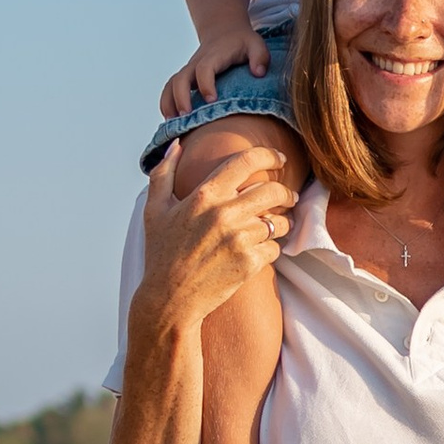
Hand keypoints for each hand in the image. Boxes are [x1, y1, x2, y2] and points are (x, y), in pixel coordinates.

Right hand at [132, 141, 297, 338]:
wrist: (169, 299)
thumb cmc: (161, 253)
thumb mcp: (154, 209)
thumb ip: (163, 173)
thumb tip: (177, 145)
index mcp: (204, 195)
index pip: (246, 162)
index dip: (269, 155)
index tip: (279, 158)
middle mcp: (224, 214)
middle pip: (272, 190)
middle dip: (286, 191)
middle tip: (289, 195)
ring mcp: (239, 239)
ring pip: (278, 221)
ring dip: (281, 222)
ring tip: (276, 225)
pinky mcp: (249, 263)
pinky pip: (275, 248)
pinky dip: (272, 248)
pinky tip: (260, 250)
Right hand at [160, 22, 270, 119]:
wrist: (224, 32)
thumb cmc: (242, 42)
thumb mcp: (256, 44)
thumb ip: (260, 57)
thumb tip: (258, 73)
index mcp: (214, 56)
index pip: (204, 69)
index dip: (206, 83)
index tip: (211, 100)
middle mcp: (197, 63)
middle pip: (181, 78)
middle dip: (181, 98)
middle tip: (186, 117)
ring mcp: (189, 71)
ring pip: (171, 85)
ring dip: (169, 104)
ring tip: (173, 125)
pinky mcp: (185, 78)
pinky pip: (170, 90)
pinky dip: (166, 104)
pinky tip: (171, 122)